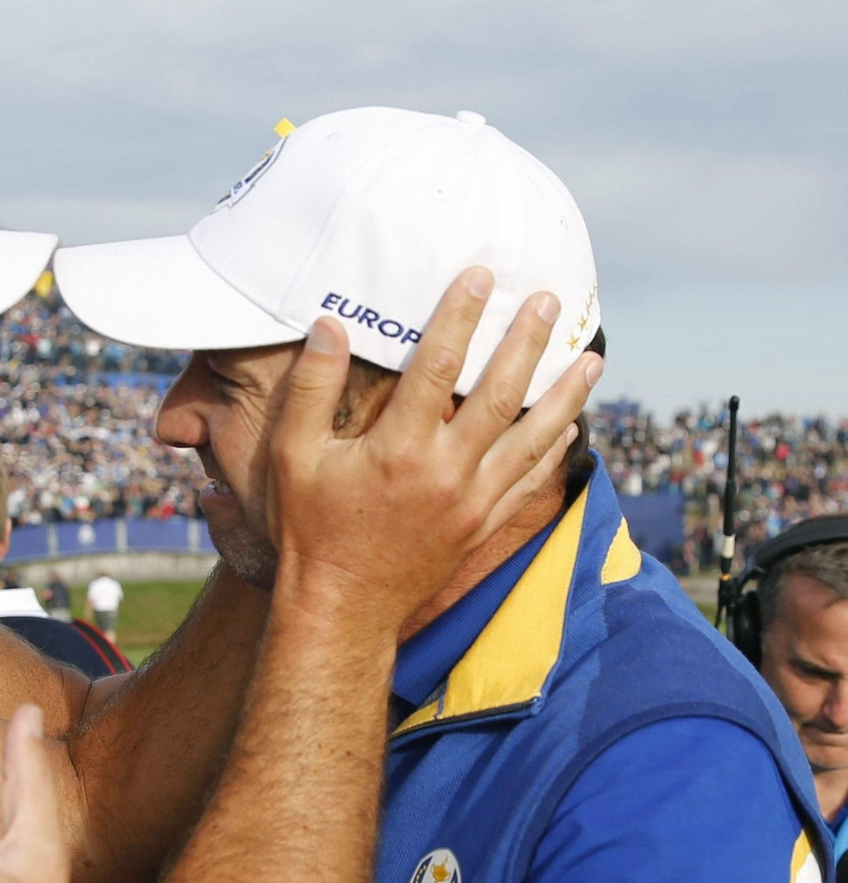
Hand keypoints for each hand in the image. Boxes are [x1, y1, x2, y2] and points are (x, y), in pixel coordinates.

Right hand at [267, 267, 604, 625]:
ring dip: (564, 394)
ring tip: (592, 357)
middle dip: (527, 341)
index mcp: (398, 449)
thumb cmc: (310, 530)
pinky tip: (570, 424)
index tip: (481, 275)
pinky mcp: (481, 525)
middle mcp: (444, 472)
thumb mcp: (290, 457)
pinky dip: (554, 450)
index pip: (437, 366)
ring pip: (531, 438)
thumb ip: (310, 390)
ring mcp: (470, 502)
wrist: (341, 607)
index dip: (460, 316)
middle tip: (550, 300)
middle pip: (498, 393)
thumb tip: (329, 328)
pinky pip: (529, 481)